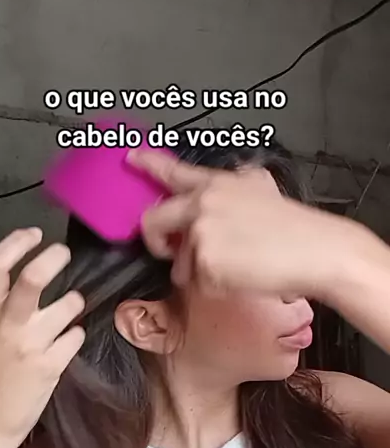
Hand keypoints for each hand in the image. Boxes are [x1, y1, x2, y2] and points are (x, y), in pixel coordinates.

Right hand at [0, 228, 84, 445]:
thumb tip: (20, 281)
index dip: (17, 242)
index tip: (35, 233)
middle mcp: (8, 325)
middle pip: (33, 278)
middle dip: (54, 258)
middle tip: (66, 254)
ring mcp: (31, 345)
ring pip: (68, 305)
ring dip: (76, 303)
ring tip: (72, 311)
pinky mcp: (50, 366)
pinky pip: (76, 337)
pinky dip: (76, 336)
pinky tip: (69, 343)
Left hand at [128, 149, 347, 298]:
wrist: (317, 252)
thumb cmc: (297, 231)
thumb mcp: (264, 191)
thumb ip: (234, 189)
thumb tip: (215, 196)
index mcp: (218, 185)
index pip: (174, 171)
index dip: (148, 165)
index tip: (130, 159)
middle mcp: (204, 203)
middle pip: (153, 222)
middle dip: (158, 242)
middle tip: (172, 251)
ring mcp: (201, 232)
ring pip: (178, 264)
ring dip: (198, 273)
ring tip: (234, 267)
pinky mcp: (204, 261)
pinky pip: (196, 284)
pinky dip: (214, 288)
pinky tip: (241, 277)